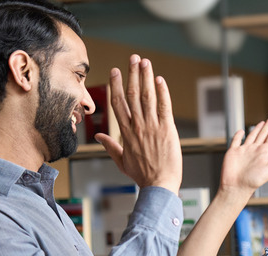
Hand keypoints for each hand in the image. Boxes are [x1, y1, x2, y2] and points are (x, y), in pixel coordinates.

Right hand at [95, 54, 181, 193]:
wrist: (159, 185)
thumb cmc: (142, 175)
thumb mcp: (122, 161)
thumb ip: (110, 146)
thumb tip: (100, 136)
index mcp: (126, 133)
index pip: (118, 104)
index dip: (116, 85)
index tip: (115, 71)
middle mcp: (137, 126)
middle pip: (132, 95)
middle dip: (132, 74)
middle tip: (133, 58)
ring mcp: (152, 127)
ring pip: (147, 97)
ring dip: (146, 77)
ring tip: (145, 62)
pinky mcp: (168, 129)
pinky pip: (164, 107)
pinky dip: (162, 92)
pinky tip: (159, 80)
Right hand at [218, 116, 267, 202]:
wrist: (236, 187)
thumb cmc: (254, 181)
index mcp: (264, 153)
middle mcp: (255, 150)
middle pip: (263, 134)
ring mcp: (244, 151)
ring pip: (252, 136)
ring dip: (257, 129)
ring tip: (262, 123)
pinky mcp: (233, 152)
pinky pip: (236, 141)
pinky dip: (238, 135)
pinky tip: (241, 131)